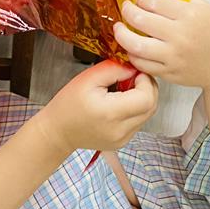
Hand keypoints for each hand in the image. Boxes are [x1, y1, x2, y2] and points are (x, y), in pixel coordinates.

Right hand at [40, 60, 157, 151]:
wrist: (57, 132)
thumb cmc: (68, 104)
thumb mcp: (87, 79)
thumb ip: (113, 69)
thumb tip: (134, 66)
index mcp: (110, 113)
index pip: (146, 97)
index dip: (145, 81)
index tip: (134, 72)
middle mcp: (120, 130)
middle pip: (152, 106)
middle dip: (147, 87)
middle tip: (132, 78)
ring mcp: (123, 138)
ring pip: (148, 114)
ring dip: (143, 98)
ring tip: (124, 90)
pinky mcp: (123, 142)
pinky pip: (139, 121)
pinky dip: (136, 109)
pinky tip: (121, 103)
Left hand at [114, 0, 209, 88]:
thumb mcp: (207, 9)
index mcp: (191, 15)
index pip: (155, 3)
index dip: (141, 0)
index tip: (138, 1)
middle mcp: (181, 36)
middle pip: (141, 21)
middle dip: (127, 12)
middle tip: (125, 9)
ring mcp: (174, 57)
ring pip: (136, 45)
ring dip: (122, 35)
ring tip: (119, 29)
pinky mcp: (169, 73)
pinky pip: (143, 64)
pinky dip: (133, 54)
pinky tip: (132, 48)